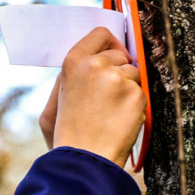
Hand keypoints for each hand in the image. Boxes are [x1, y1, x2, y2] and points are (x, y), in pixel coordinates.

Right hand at [40, 27, 146, 167]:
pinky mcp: (135, 94)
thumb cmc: (67, 134)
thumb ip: (71, 77)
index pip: (100, 34)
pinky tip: (119, 121)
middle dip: (118, 71)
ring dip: (127, 90)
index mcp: (73, 62)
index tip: (113, 55)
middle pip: (120, 55)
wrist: (84, 160)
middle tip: (106, 96)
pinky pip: (141, 93)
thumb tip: (93, 58)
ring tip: (109, 113)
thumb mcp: (53, 102)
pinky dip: (134, 107)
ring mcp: (118, 79)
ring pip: (133, 74)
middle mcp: (96, 65)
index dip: (109, 44)